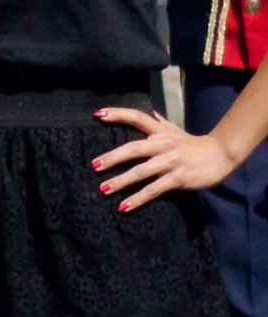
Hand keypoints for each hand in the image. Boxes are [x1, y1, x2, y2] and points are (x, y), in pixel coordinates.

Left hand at [91, 106, 246, 211]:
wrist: (221, 155)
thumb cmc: (192, 144)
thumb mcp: (174, 130)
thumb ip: (158, 123)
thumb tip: (144, 110)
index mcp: (161, 131)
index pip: (137, 117)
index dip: (118, 114)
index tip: (97, 114)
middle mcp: (164, 144)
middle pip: (134, 148)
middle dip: (112, 157)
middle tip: (94, 165)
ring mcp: (171, 162)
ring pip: (141, 171)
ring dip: (121, 181)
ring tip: (103, 189)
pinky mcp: (178, 178)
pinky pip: (154, 189)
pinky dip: (138, 198)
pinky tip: (124, 206)